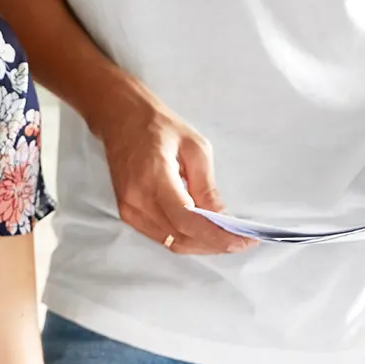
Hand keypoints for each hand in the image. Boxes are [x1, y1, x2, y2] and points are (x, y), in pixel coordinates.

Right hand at [98, 95, 254, 254]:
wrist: (121, 119)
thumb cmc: (159, 126)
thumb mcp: (195, 148)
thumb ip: (207, 187)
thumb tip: (222, 218)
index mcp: (154, 176)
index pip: (187, 219)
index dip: (217, 235)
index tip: (243, 241)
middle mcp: (137, 199)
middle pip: (181, 237)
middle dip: (214, 243)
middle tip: (240, 240)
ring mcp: (128, 209)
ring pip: (171, 242)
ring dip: (200, 244)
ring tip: (224, 236)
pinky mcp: (126, 214)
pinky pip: (160, 237)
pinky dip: (184, 238)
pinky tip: (201, 230)